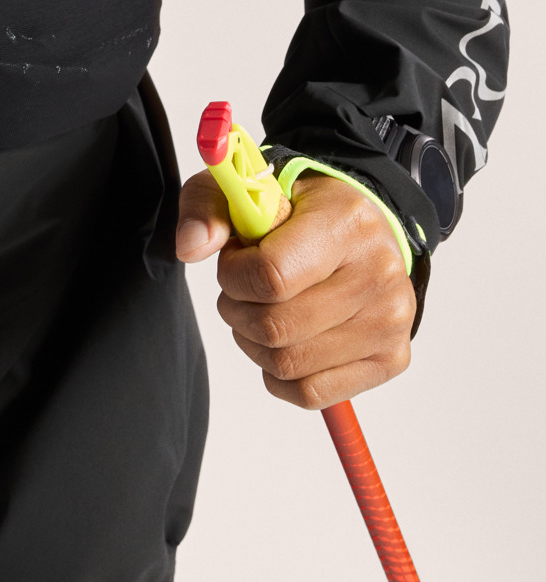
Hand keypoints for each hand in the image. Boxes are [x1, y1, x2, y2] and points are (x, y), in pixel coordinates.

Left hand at [176, 169, 414, 408]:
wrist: (364, 230)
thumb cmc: (304, 212)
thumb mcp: (248, 188)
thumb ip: (209, 207)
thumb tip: (191, 246)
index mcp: (346, 223)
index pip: (271, 276)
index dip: (233, 276)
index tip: (234, 261)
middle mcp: (378, 274)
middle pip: (275, 328)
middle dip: (237, 311)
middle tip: (243, 290)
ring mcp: (389, 321)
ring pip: (288, 365)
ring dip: (254, 343)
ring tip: (263, 310)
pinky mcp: (390, 358)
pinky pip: (312, 393)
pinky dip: (280, 376)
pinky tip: (284, 341)